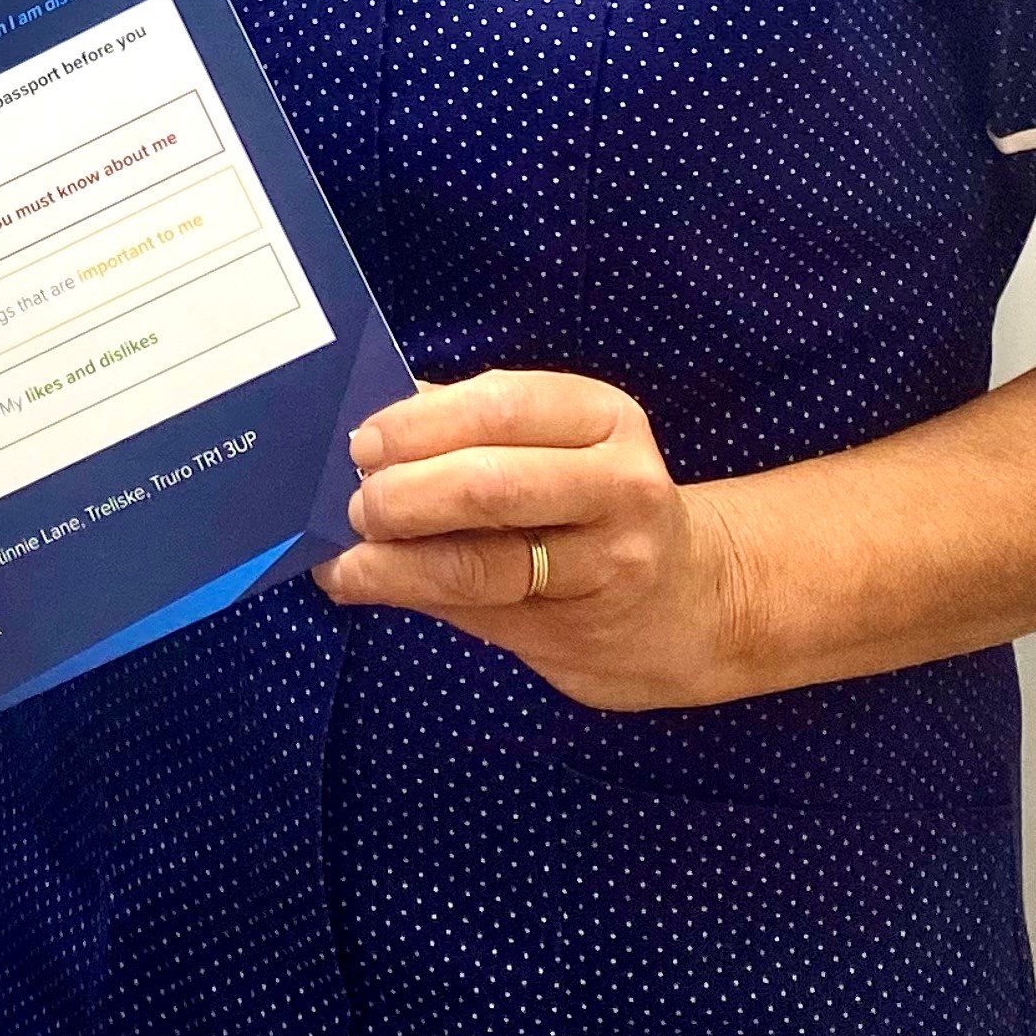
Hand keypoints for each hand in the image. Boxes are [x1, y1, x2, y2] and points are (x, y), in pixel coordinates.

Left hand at [316, 369, 756, 709]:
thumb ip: (474, 427)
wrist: (688, 599)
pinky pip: (481, 610)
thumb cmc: (592, 501)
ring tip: (347, 560)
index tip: (362, 444)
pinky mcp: (584, 630)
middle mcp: (619, 485)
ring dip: (393, 562)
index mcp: (602, 416)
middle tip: (354, 505)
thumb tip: (371, 427)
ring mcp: (609, 564)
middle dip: (402, 496)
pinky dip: (411, 595)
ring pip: (482, 563)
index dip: (419, 425)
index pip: (501, 406)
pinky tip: (367, 585)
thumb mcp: (559, 442)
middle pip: (490, 487)